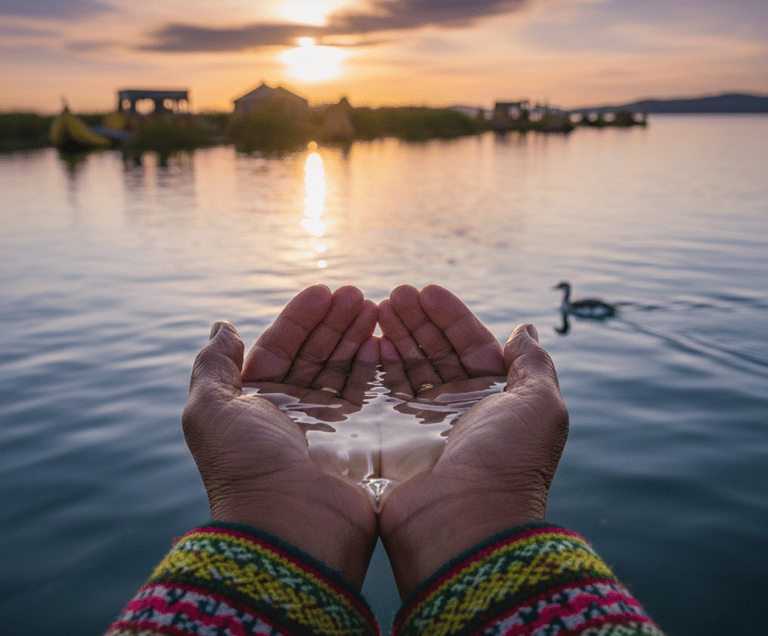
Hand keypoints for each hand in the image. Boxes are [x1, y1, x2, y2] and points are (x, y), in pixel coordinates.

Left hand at [182, 285, 378, 587]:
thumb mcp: (211, 410)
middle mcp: (291, 412)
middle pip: (316, 354)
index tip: (324, 290)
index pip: (281, 347)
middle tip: (358, 294)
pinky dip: (374, 366)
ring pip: (343, 369)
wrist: (289, 527)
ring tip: (374, 308)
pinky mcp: (358, 440)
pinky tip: (383, 342)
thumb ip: (213, 365)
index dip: (301, 318)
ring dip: (356, 336)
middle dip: (334, 322)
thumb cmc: (245, 465)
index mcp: (256, 402)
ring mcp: (327, 426)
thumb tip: (222, 326)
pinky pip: (367, 393)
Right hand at [377, 285, 568, 596]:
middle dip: (416, 320)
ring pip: (406, 368)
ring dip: (394, 336)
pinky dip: (375, 366)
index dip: (450, 316)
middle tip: (395, 294)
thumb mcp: (539, 405)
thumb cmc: (507, 462)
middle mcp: (458, 411)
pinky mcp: (391, 439)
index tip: (427, 290)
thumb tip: (526, 328)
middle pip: (434, 352)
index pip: (470, 345)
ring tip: (378, 307)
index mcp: (495, 399)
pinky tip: (367, 342)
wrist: (464, 524)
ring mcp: (422, 425)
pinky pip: (381, 393)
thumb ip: (533, 363)